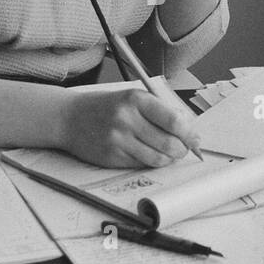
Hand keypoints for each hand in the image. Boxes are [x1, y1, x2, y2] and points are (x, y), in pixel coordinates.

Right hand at [60, 88, 201, 169]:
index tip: (194, 139)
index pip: (174, 121)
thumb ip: (158, 111)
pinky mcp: (112, 156)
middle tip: (183, 150)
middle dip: (181, 150)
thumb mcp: (131, 98)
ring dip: (168, 159)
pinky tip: (149, 155)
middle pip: (169, 143)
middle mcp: (127, 119)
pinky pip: (142, 164)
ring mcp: (118, 139)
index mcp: (136, 99)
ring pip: (158, 158)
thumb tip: (188, 131)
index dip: (189, 134)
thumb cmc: (105, 107)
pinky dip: (151, 162)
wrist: (69, 118)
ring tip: (168, 154)